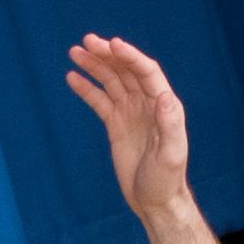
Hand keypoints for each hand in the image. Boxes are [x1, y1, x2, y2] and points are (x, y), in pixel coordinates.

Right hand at [64, 33, 194, 229]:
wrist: (154, 201)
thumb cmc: (167, 180)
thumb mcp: (172, 155)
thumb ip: (171, 125)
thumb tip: (163, 96)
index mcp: (163, 105)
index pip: (146, 72)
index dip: (130, 56)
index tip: (112, 44)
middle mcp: (147, 103)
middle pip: (126, 70)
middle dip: (107, 54)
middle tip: (86, 41)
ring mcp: (130, 112)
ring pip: (111, 81)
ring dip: (94, 65)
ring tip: (74, 51)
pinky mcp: (116, 124)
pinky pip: (100, 100)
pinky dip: (87, 87)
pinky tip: (72, 77)